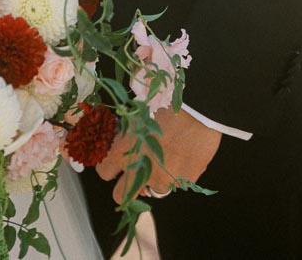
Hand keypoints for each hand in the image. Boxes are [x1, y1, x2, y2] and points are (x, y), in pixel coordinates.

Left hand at [96, 106, 220, 202]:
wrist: (197, 110)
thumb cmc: (164, 105)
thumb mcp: (138, 115)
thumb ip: (127, 133)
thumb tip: (124, 140)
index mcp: (123, 151)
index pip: (104, 172)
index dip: (109, 168)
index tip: (115, 162)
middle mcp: (139, 170)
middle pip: (120, 195)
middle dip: (125, 187)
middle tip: (136, 172)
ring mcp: (162, 180)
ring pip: (151, 190)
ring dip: (154, 180)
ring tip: (164, 158)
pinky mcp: (182, 183)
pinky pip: (174, 185)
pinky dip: (175, 175)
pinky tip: (181, 155)